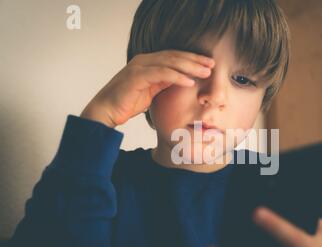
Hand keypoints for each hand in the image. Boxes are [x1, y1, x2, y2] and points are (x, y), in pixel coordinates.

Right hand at [80, 50, 214, 127]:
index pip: (174, 57)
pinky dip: (177, 77)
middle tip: (212, 64)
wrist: (106, 111)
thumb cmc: (127, 103)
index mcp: (148, 63)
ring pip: (170, 62)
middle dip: (195, 60)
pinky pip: (161, 74)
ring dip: (190, 67)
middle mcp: (144, 61)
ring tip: (205, 72)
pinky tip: (189, 82)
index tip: (209, 64)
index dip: (192, 59)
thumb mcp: (151, 91)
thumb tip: (182, 80)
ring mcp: (139, 66)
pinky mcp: (136, 76)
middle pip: (175, 56)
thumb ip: (164, 83)